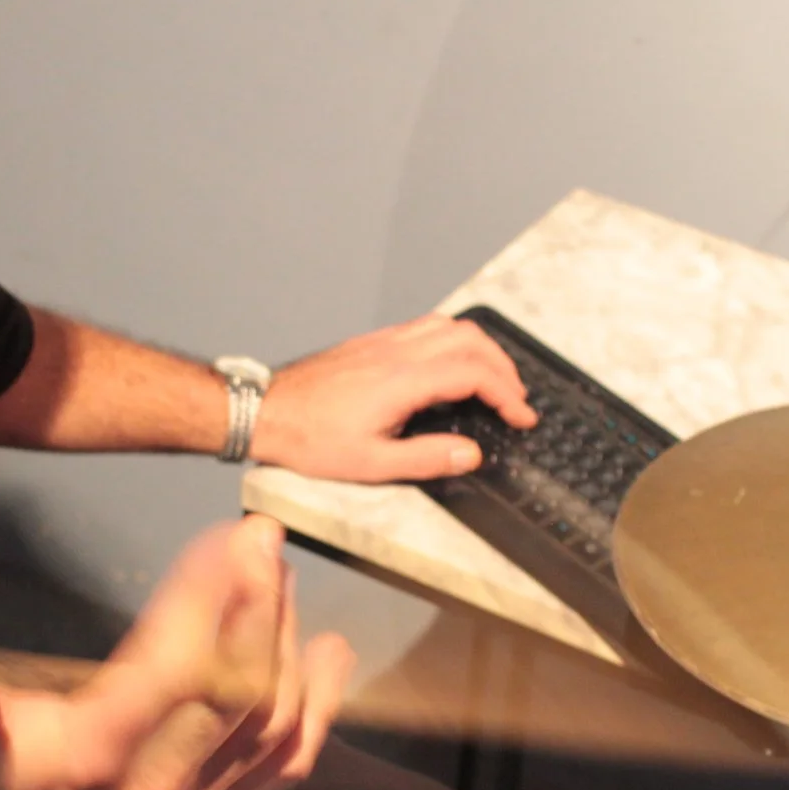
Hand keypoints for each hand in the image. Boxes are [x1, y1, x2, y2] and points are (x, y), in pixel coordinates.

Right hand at [0, 516, 351, 789]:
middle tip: (265, 536)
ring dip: (287, 642)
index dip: (211, 603)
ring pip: (272, 722)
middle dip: (261, 607)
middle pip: (239, 693)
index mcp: (99, 758)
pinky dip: (318, 709)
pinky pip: (285, 764)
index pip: (178, 672)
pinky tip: (330, 654)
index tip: (230, 538)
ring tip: (283, 574)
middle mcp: (160, 786)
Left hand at [251, 314, 536, 482]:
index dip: (507, 394)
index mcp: (403, 382)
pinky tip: (455, 364)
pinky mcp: (374, 342)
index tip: (521, 417)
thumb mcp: (371, 463)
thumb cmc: (311, 439)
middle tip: (517, 400)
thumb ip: (426, 458)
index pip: (474, 374)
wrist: (267, 410)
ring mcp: (385, 342)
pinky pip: (428, 327)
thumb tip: (470, 454)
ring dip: (483, 350)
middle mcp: (398, 353)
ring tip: (495, 379)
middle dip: (505, 369)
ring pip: (451, 326)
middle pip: (471, 341)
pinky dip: (456, 341)